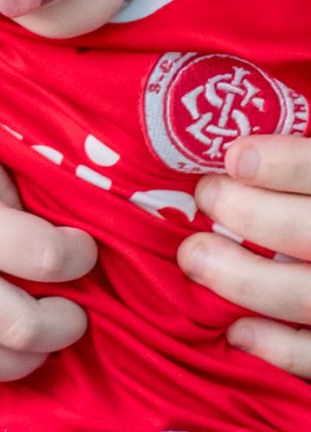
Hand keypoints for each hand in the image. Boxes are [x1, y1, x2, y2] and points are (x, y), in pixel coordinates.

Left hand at [179, 134, 310, 377]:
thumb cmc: (304, 205)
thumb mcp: (310, 174)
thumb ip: (294, 164)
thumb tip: (228, 147)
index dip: (286, 164)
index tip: (233, 158)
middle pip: (310, 232)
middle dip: (251, 214)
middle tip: (205, 197)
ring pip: (306, 295)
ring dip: (244, 279)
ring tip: (194, 257)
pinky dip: (276, 347)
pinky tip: (236, 330)